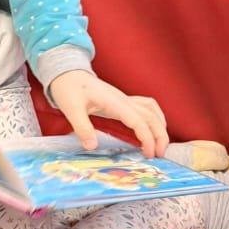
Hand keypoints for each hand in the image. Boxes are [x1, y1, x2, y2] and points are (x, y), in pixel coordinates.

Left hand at [47, 70, 168, 156]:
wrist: (68, 73)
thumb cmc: (68, 89)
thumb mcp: (71, 109)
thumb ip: (82, 127)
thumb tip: (92, 146)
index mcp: (114, 102)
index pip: (138, 120)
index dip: (147, 137)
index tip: (149, 154)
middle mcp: (123, 100)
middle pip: (151, 116)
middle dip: (160, 135)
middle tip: (160, 155)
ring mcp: (125, 100)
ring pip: (152, 110)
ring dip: (160, 127)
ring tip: (160, 146)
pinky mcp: (122, 101)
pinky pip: (146, 107)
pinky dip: (154, 119)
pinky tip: (153, 130)